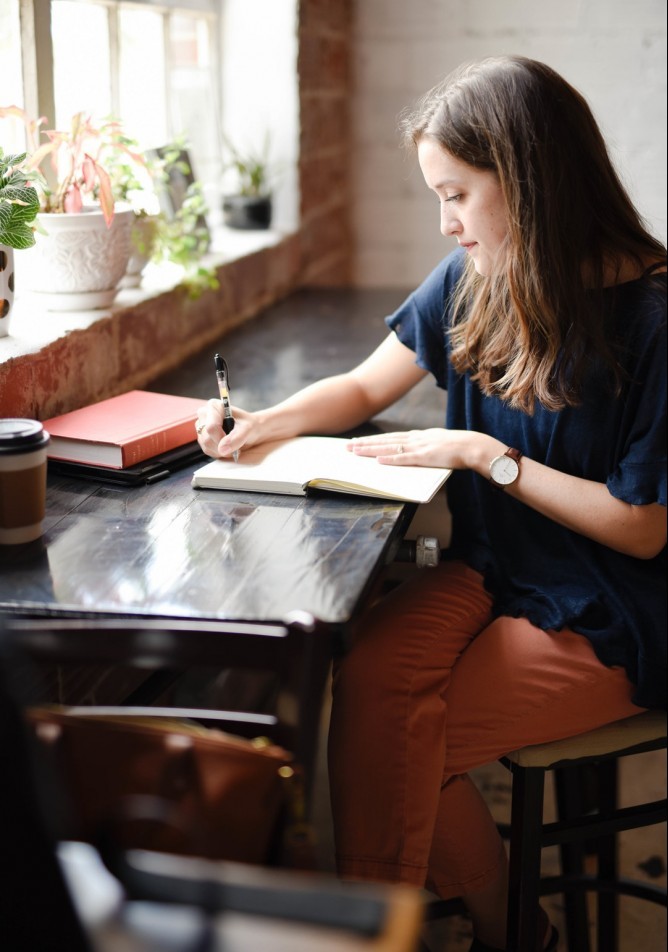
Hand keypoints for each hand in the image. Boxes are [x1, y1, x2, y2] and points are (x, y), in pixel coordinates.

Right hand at [195, 399, 254, 458]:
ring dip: (221, 451)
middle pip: (207, 438)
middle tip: (236, 445)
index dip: (221, 439)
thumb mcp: (248, 429)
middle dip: (222, 446)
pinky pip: (207, 450)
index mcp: (214, 406)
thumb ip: (237, 438)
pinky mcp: (202, 437)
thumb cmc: (249, 425)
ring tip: (233, 445)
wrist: (250, 430)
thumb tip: (222, 449)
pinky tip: (227, 447)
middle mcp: (204, 414)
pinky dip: (219, 452)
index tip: (233, 442)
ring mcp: (201, 426)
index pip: (211, 427)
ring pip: (206, 446)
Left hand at [347, 428, 494, 470]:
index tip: (360, 441)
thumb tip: (415, 452)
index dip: (374, 440)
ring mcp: (419, 447)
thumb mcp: (438, 443)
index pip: (391, 437)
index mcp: (419, 436)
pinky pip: (404, 458)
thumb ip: (425, 446)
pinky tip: (378, 460)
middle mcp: (416, 439)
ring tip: (355, 451)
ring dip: (371, 449)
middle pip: (385, 440)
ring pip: (390, 447)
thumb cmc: (459, 447)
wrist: (474, 446)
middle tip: (348, 446)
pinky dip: (390, 459)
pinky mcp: (425, 457)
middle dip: (365, 443)